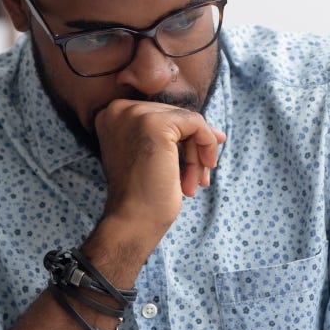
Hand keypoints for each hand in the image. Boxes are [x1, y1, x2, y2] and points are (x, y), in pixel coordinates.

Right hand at [93, 99, 225, 239]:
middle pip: (175, 116)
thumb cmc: (143, 195)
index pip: (161, 114)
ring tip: (197, 183)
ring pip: (187, 121)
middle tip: (200, 178)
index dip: (183, 137)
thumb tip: (217, 132)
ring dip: (198, 154)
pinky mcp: (155, 123)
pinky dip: (206, 146)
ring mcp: (135, 114)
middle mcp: (119, 109)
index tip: (200, 160)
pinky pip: (196, 124)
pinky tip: (200, 176)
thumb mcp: (151, 156)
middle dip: (193, 148)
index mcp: (113, 115)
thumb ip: (171, 137)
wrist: (133, 220)